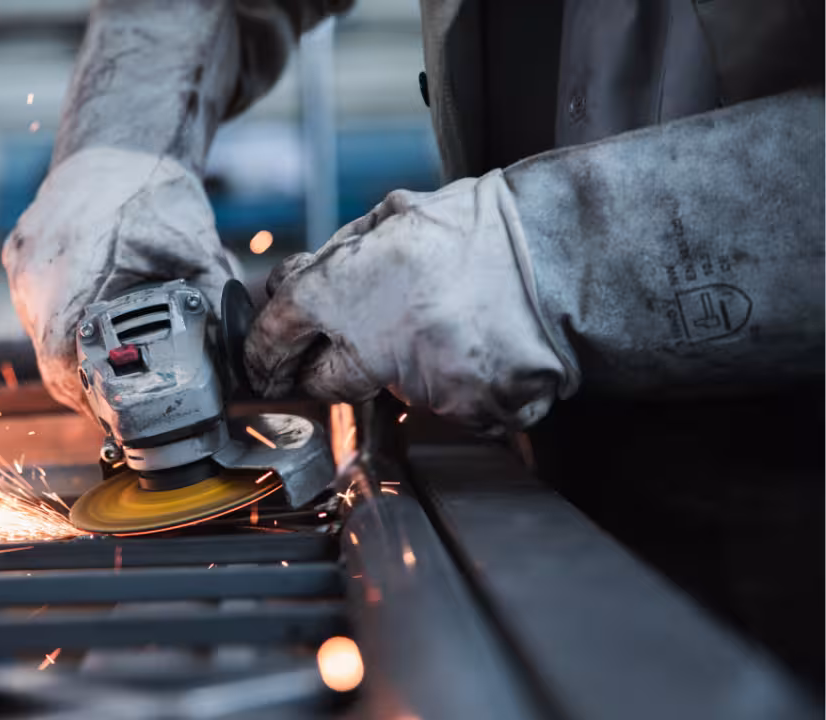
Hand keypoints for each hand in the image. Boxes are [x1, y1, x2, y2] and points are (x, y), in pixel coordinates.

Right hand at [3, 147, 234, 414]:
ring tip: (110, 363)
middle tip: (121, 399)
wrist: (119, 143)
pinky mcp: (18, 255)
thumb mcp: (196, 253)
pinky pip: (36, 306)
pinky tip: (92, 324)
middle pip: (49, 358)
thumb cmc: (155, 193)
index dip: (89, 397)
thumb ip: (214, 310)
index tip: (115, 412)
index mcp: (71, 275)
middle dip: (85, 383)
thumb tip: (239, 368)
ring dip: (73, 355)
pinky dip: (63, 323)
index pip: (63, 365)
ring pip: (40, 335)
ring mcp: (21, 264)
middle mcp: (34, 273)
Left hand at [244, 170, 577, 433]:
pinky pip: (445, 410)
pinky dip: (457, 387)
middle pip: (323, 382)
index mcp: (345, 288)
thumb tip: (288, 287)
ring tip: (449, 324)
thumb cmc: (479, 231)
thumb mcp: (390, 219)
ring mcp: (423, 386)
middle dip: (333, 366)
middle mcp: (376, 343)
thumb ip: (332, 259)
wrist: (566, 254)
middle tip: (366, 340)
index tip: (263, 365)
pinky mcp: (467, 414)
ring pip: (391, 393)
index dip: (263, 352)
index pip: (276, 335)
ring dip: (407, 369)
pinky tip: (478, 347)